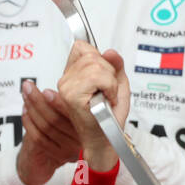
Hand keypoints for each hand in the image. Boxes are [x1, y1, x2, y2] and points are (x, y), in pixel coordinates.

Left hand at [15, 82, 81, 184]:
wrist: (50, 157)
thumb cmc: (61, 128)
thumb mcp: (68, 114)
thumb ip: (64, 104)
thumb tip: (51, 88)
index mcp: (89, 126)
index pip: (72, 114)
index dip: (57, 102)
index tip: (45, 91)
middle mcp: (82, 139)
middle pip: (56, 119)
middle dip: (39, 101)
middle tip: (28, 88)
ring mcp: (70, 150)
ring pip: (46, 127)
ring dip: (32, 109)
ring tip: (25, 96)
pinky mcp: (57, 156)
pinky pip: (39, 137)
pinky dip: (29, 123)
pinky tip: (25, 111)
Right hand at [55, 41, 129, 172]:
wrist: (107, 138)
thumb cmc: (110, 115)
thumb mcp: (118, 84)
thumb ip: (116, 65)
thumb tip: (110, 52)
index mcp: (73, 73)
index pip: (82, 47)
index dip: (99, 58)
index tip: (104, 78)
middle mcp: (66, 78)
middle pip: (92, 55)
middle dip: (109, 73)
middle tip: (108, 92)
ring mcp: (67, 86)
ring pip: (96, 65)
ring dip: (110, 83)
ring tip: (107, 97)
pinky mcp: (72, 95)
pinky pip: (98, 77)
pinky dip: (109, 88)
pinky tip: (106, 100)